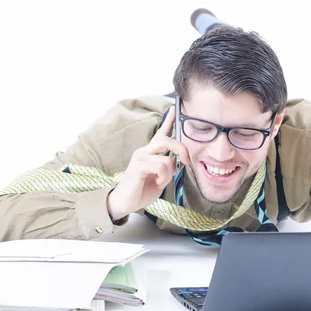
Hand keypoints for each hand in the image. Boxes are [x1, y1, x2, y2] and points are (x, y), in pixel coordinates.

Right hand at [107, 106, 189, 220]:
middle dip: (181, 149)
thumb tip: (178, 163)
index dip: (169, 120)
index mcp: (150, 153)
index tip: (175, 108)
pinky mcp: (138, 166)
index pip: (161, 133)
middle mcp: (144, 151)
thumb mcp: (160, 178)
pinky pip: (160, 166)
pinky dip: (163, 177)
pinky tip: (156, 183)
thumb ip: (169, 169)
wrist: (124, 203)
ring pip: (166, 158)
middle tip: (185, 162)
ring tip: (160, 181)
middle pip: (167, 140)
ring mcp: (140, 157)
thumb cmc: (141, 190)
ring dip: (169, 173)